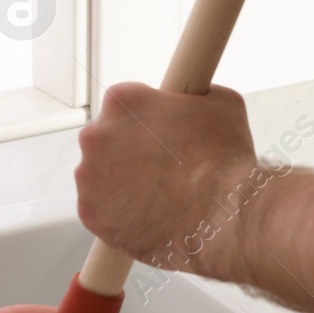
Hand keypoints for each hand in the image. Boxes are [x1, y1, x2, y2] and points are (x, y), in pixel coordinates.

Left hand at [75, 83, 260, 267]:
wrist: (222, 218)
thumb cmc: (224, 162)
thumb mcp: (223, 104)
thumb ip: (198, 94)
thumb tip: (198, 98)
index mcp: (123, 101)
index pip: (124, 103)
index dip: (144, 120)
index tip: (158, 135)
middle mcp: (97, 135)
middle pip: (105, 139)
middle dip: (127, 151)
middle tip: (159, 168)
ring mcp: (89, 176)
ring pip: (99, 174)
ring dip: (119, 181)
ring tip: (154, 195)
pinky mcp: (90, 213)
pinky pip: (98, 208)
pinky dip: (116, 212)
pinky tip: (144, 214)